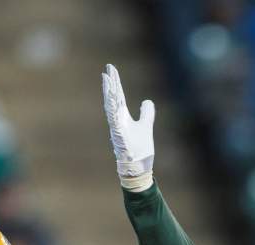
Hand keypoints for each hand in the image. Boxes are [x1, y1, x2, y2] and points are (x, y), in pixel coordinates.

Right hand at [102, 63, 154, 190]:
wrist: (138, 167)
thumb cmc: (139, 149)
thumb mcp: (146, 126)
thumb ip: (146, 114)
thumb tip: (147, 101)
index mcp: (123, 117)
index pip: (118, 95)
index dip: (115, 82)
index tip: (110, 69)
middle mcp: (117, 120)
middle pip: (113, 97)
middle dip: (111, 83)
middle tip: (107, 68)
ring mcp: (117, 127)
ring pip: (111, 106)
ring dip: (109, 93)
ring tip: (107, 79)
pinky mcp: (119, 135)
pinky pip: (114, 120)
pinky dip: (112, 109)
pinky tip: (112, 99)